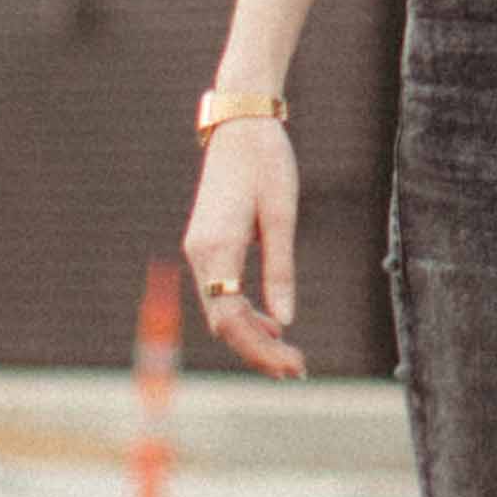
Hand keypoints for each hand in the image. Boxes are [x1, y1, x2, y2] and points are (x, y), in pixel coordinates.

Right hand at [179, 117, 304, 378]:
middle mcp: (199, 253)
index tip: (293, 365)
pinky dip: (243, 314)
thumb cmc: (267, 164)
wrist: (241, 126)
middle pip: (222, 321)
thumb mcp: (282, 215)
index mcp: (216, 248)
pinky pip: (220, 291)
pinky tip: (270, 325)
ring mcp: (199, 249)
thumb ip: (281, 269)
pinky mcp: (206, 244)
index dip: (259, 349)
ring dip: (251, 336)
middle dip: (258, 351)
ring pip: (219, 309)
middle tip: (297, 370)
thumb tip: (286, 321)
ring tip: (288, 355)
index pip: (230, 318)